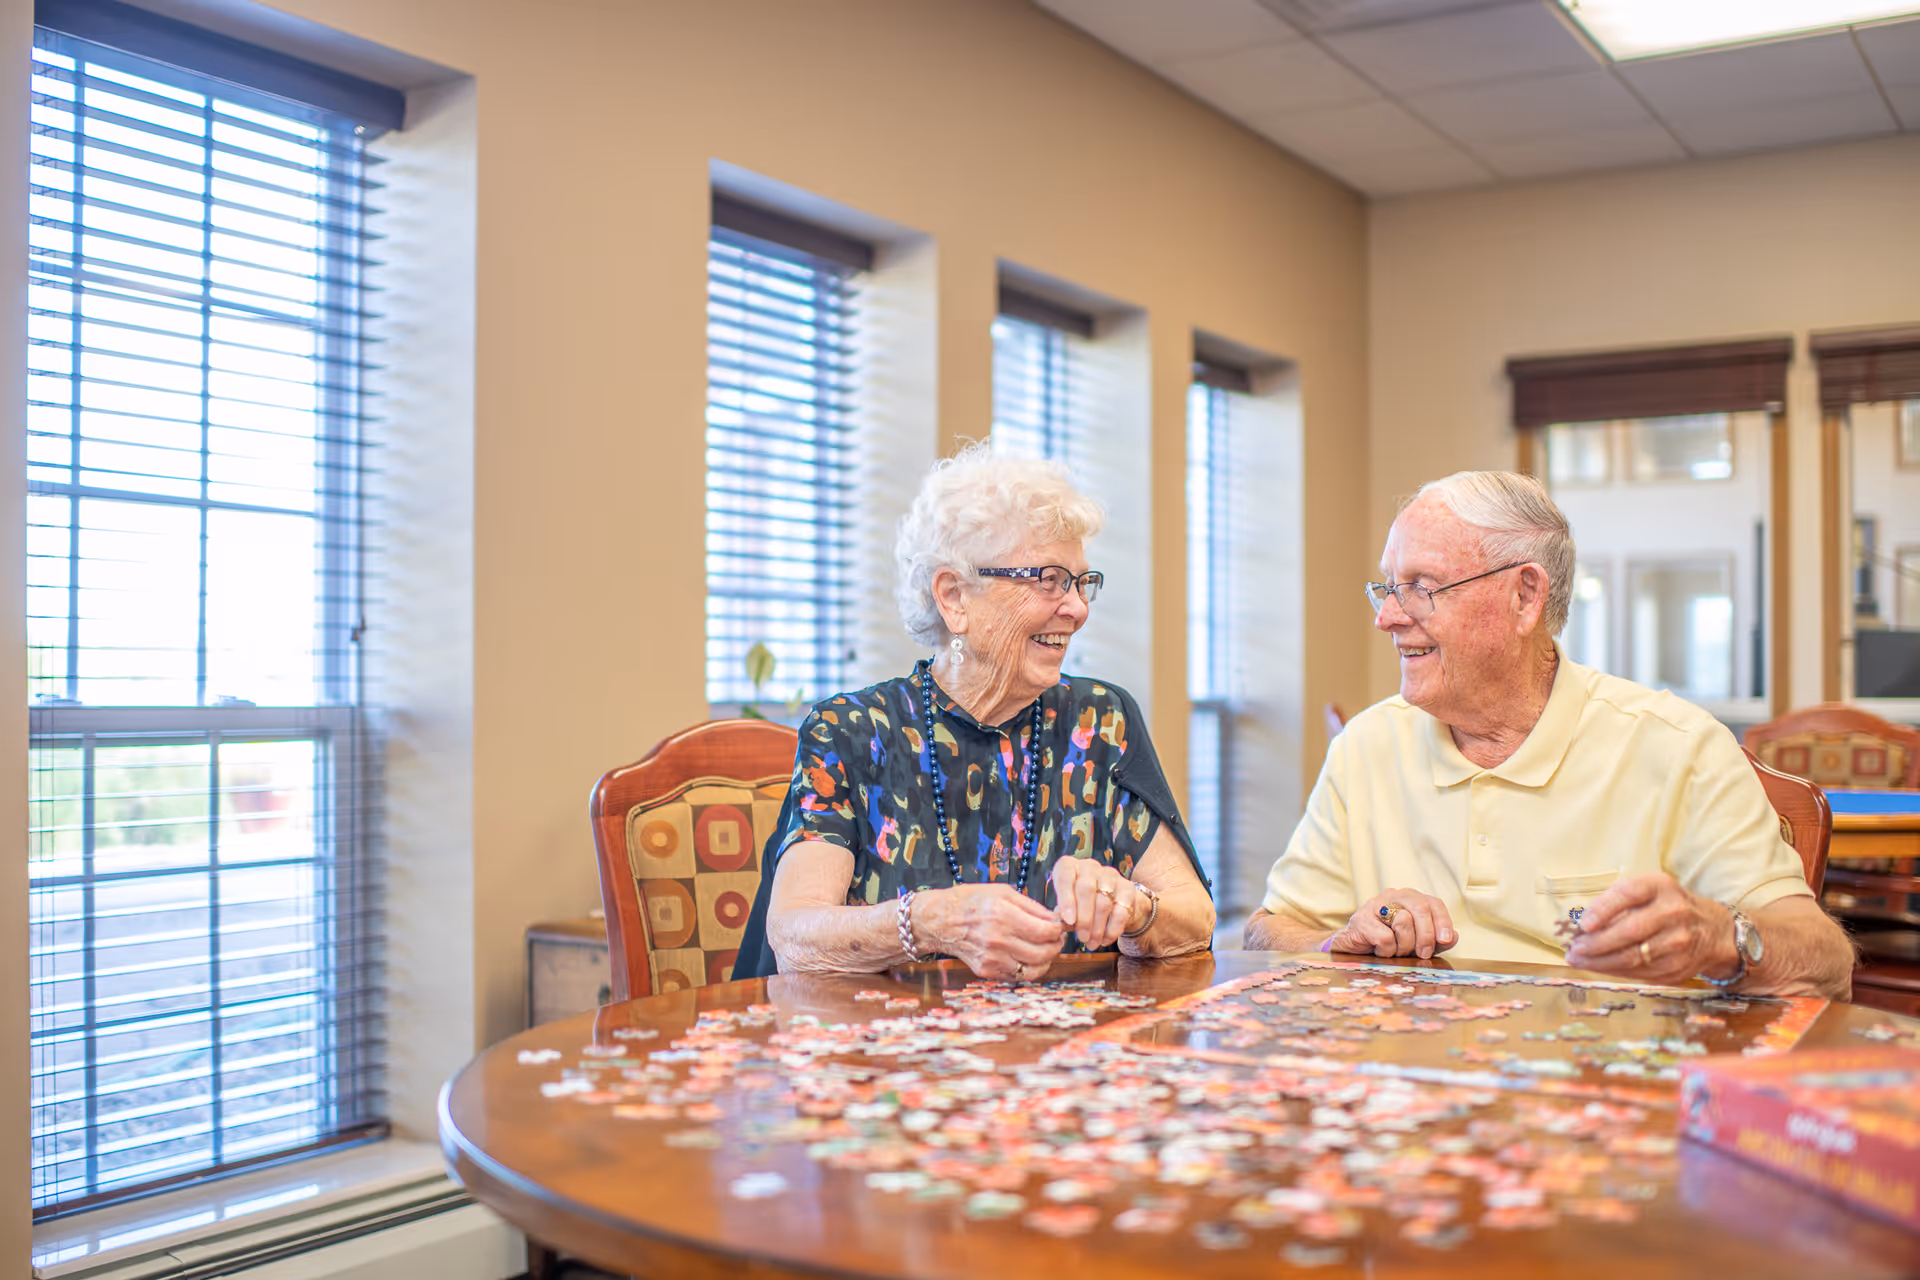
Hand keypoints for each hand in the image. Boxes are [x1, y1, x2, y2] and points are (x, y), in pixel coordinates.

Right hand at [918, 883, 1064, 980]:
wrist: (940, 920)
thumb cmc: (971, 901)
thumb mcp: (1003, 892)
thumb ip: (1031, 906)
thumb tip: (1055, 919)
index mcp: (1004, 915)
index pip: (1046, 931)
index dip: (1059, 930)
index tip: (1060, 926)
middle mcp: (998, 939)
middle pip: (1043, 952)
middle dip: (1056, 945)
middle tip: (1056, 938)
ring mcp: (992, 958)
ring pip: (1034, 969)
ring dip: (1046, 960)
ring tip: (1045, 949)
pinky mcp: (986, 970)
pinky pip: (1017, 976)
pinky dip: (1029, 969)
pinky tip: (1028, 957)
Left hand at [1049, 858, 1145, 949]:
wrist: (1111, 901)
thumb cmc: (1080, 903)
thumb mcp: (1066, 905)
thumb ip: (1061, 912)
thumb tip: (1059, 925)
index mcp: (1070, 866)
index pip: (1065, 878)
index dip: (1066, 900)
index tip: (1068, 921)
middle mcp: (1089, 867)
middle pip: (1086, 889)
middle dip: (1084, 918)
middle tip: (1082, 938)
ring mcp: (1110, 875)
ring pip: (1103, 902)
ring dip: (1098, 927)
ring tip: (1092, 943)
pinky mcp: (1127, 888)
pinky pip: (1120, 910)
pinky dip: (1112, 929)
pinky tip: (1105, 940)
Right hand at [1326, 889, 1456, 959]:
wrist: (1353, 948)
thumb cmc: (1388, 943)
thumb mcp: (1417, 942)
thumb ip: (1436, 940)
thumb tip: (1453, 937)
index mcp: (1410, 898)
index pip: (1434, 904)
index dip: (1443, 922)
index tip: (1446, 940)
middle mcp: (1394, 895)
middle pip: (1421, 909)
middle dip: (1426, 935)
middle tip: (1423, 954)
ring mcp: (1376, 905)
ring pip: (1403, 922)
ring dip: (1403, 945)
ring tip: (1395, 950)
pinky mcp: (1361, 919)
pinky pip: (1385, 938)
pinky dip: (1386, 951)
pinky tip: (1379, 950)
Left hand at [1562, 873, 1733, 984]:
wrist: (1711, 929)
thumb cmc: (1665, 905)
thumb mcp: (1646, 890)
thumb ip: (1616, 901)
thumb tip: (1581, 925)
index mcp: (1661, 887)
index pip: (1628, 894)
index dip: (1603, 909)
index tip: (1583, 924)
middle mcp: (1673, 913)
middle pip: (1629, 931)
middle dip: (1595, 943)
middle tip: (1573, 949)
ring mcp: (1679, 942)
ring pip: (1632, 957)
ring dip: (1599, 961)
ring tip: (1578, 960)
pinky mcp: (1678, 967)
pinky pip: (1640, 972)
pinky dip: (1615, 971)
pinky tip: (1599, 967)